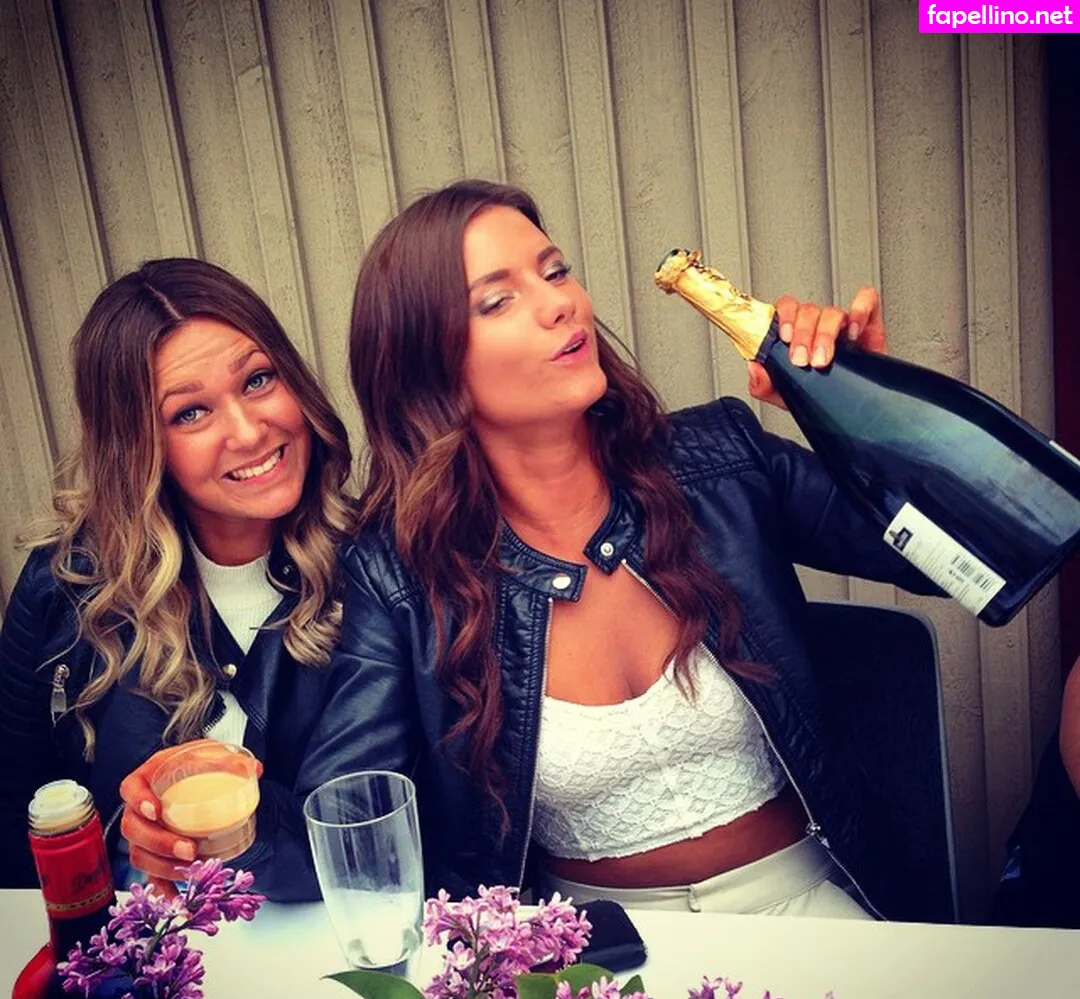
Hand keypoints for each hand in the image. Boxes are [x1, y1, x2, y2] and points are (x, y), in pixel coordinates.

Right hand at [119, 739, 262, 894]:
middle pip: (133, 829)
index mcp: (148, 778)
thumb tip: (255, 770)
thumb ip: (230, 759)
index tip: (155, 810)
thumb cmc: (198, 765)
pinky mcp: (154, 855)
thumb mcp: (212, 754)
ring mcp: (144, 834)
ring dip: (163, 866)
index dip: (138, 800)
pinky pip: (151, 877)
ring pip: (139, 855)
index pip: (130, 788)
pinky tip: (177, 901)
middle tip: (188, 849)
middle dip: (158, 843)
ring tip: (191, 869)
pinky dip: (163, 890)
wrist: (198, 779)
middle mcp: (138, 808)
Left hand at [748, 286, 886, 407]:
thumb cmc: (818, 395)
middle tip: (802, 359)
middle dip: (803, 335)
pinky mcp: (868, 324)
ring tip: (823, 358)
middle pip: (807, 311)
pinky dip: (860, 311)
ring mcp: (842, 323)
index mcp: (795, 332)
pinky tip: (853, 333)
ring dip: (825, 334)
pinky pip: (867, 302)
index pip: (785, 309)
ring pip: (832, 312)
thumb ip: (763, 384)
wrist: (847, 407)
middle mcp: (816, 324)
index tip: (784, 338)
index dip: (783, 318)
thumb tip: (755, 368)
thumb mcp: (784, 394)